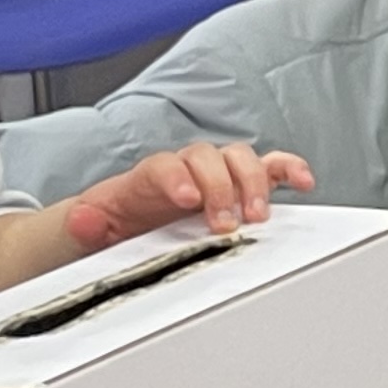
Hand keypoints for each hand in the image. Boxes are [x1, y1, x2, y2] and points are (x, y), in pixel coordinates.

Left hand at [62, 141, 313, 250]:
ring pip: (239, 158)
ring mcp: (213, 175)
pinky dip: (287, 171)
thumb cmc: (108, 227)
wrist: (116, 227)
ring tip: (258, 216)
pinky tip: (303, 182)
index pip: (163, 165)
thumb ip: (84, 224)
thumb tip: (83, 217)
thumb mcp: (85, 231)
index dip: (178, 177)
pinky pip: (268, 169)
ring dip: (253, 183)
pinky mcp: (237, 187)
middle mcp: (183, 170)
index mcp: (145, 179)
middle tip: (225, 222)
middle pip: (207, 156)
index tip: (189, 199)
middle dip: (221, 187)